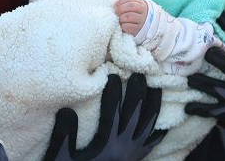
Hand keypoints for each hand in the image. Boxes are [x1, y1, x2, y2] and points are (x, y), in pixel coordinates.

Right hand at [43, 74, 165, 160]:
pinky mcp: (136, 159)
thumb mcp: (61, 158)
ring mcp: (134, 153)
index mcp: (107, 145)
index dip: (113, 92)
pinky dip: (159, 131)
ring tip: (157, 86)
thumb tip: (66, 110)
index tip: (112, 75)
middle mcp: (125, 147)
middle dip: (139, 91)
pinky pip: (152, 144)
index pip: (114, 112)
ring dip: (154, 104)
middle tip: (141, 72)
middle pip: (137, 114)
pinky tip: (163, 122)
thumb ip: (63, 136)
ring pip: (150, 124)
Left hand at [115, 0, 147, 35]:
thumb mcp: (133, 8)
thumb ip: (125, 4)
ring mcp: (141, 21)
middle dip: (120, 9)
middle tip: (116, 13)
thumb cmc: (135, 15)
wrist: (144, 26)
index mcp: (141, 4)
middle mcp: (143, 12)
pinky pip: (128, 26)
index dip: (121, 2)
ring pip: (129, 16)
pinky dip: (123, 26)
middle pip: (131, 6)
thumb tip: (114, 5)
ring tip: (120, 20)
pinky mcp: (138, 30)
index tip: (116, 6)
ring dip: (121, 18)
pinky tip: (123, 26)